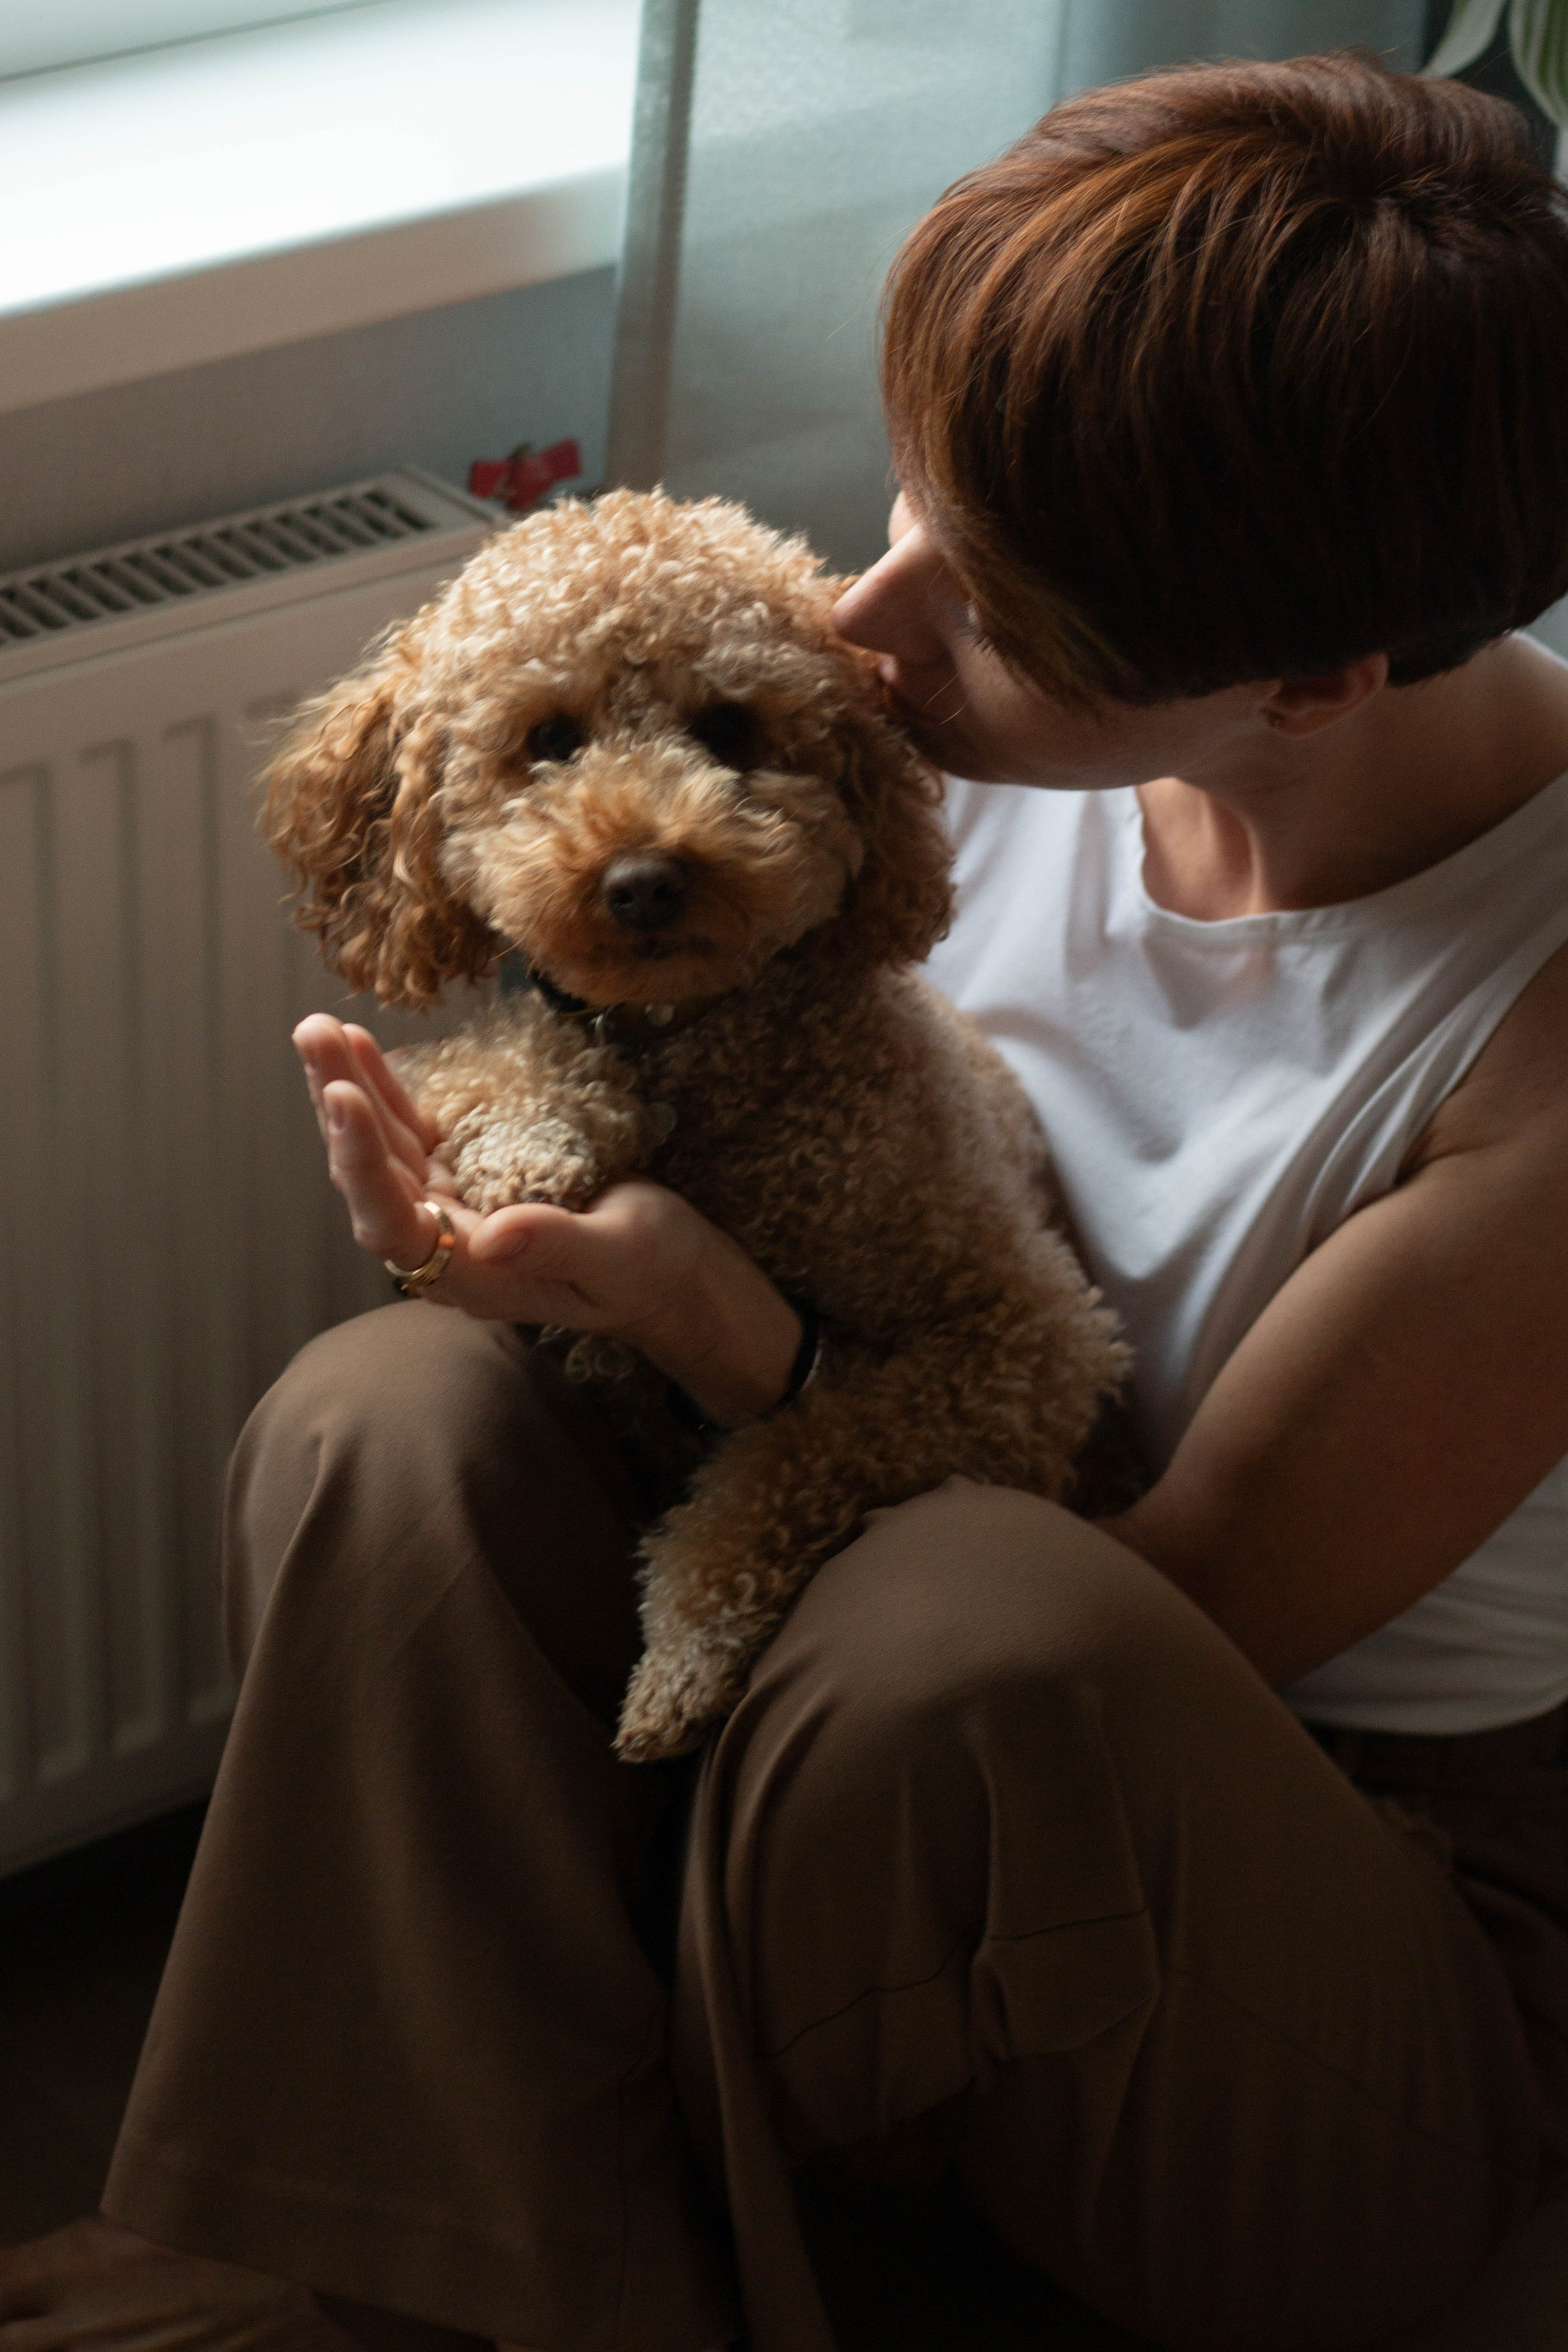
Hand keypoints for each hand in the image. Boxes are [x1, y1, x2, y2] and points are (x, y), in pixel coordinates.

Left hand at [293, 1015, 801, 1420]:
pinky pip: (413, 1133)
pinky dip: (386, 1090)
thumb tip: (490, 1235)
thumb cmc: (652, 1271)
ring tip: (319, 1029)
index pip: (395, 1225)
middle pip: (373, 1178)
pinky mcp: (466, 1175)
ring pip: (384, 1149)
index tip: (346, 1097)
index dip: (364, 1163)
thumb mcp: (619, 1256)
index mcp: (472, 1277)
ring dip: (349, 1088)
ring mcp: (452, 1207)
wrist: (671, 1272)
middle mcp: (447, 1246)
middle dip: (339, 1105)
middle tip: (315, 1034)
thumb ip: (557, 1246)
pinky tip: (360, 1048)